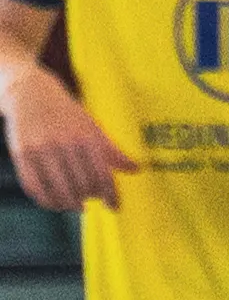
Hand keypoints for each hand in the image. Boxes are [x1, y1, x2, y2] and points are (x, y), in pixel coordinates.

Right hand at [9, 61, 127, 208]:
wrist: (31, 93)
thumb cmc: (67, 113)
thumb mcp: (92, 127)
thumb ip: (112, 150)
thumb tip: (136, 169)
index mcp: (86, 138)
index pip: (103, 175)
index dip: (110, 195)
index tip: (114, 207)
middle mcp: (63, 144)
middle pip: (82, 186)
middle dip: (90, 197)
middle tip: (92, 199)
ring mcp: (40, 149)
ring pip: (58, 190)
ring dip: (69, 204)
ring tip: (75, 204)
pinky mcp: (21, 154)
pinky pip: (33, 186)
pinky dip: (45, 200)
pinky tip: (54, 203)